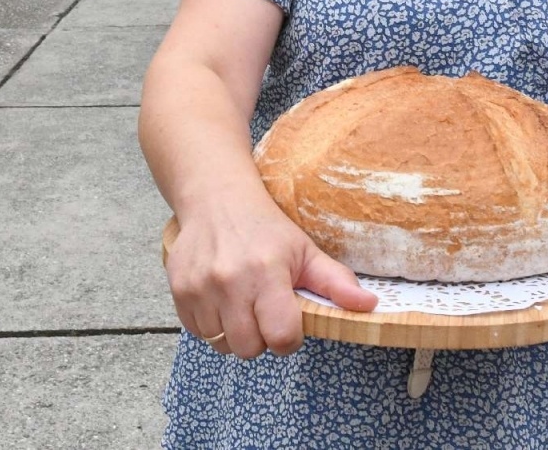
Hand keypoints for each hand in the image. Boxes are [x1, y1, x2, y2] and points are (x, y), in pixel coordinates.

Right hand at [167, 199, 376, 359]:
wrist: (215, 199)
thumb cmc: (265, 228)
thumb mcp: (305, 250)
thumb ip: (336, 282)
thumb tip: (369, 306)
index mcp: (267, 272)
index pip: (281, 336)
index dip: (289, 337)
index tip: (289, 321)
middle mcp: (230, 281)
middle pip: (250, 348)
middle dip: (262, 338)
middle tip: (265, 311)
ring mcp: (200, 288)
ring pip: (222, 345)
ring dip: (235, 333)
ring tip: (243, 303)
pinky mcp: (178, 291)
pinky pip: (197, 333)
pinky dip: (212, 325)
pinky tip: (222, 300)